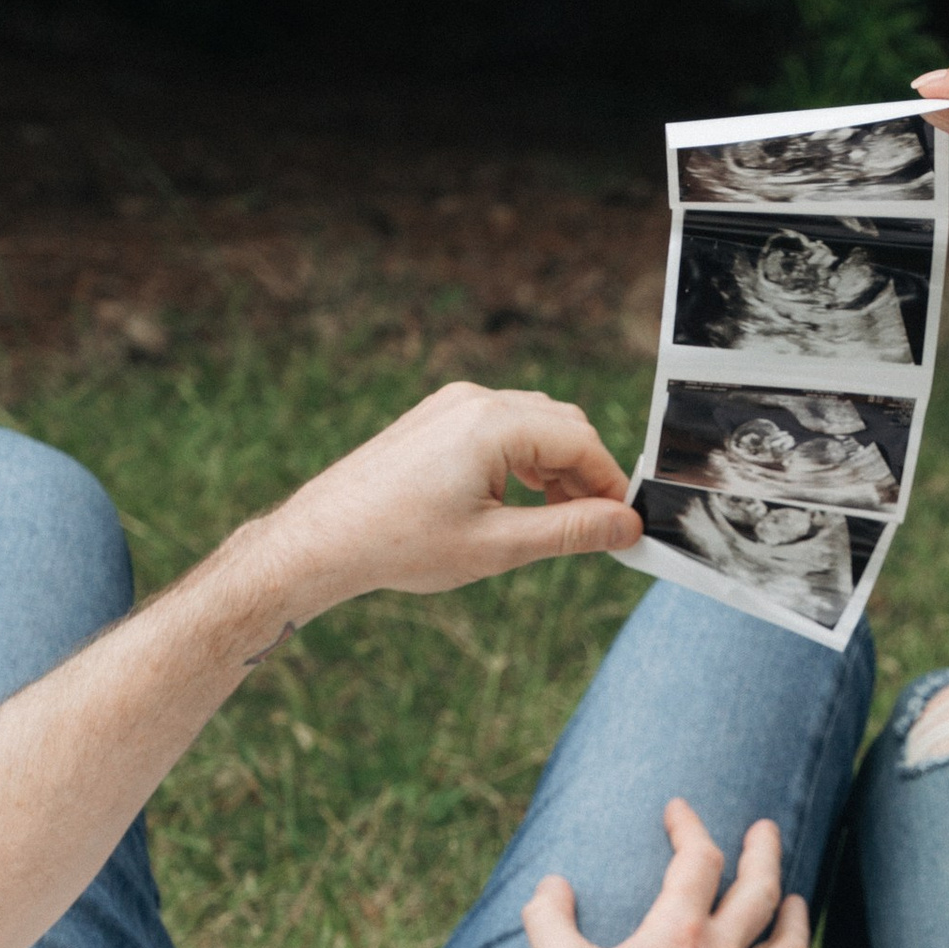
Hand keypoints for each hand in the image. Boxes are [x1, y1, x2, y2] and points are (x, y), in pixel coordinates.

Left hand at [261, 381, 639, 623]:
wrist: (324, 538)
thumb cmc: (402, 543)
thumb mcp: (499, 546)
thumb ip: (570, 532)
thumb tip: (624, 526)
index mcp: (493, 424)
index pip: (581, 441)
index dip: (609, 485)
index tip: (621, 527)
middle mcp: (475, 400)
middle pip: (563, 424)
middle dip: (584, 474)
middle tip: (590, 529)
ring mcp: (453, 404)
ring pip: (534, 424)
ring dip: (555, 467)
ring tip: (553, 521)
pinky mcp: (437, 417)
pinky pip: (501, 426)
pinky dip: (523, 459)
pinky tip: (516, 501)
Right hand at [522, 803, 809, 947]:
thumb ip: (549, 921)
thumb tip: (551, 885)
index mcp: (679, 931)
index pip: (697, 859)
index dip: (690, 826)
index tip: (679, 811)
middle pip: (761, 889)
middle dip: (764, 852)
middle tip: (766, 830)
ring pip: (789, 947)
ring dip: (795, 917)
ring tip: (796, 899)